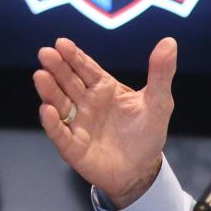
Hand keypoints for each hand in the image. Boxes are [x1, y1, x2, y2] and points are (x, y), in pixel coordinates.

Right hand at [33, 37, 176, 207]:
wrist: (142, 169)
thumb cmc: (148, 133)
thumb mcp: (159, 101)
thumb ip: (161, 72)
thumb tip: (170, 41)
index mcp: (104, 88)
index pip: (86, 68)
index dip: (74, 56)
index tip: (62, 43)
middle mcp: (87, 103)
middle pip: (68, 82)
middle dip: (57, 68)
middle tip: (46, 53)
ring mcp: (78, 124)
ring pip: (59, 104)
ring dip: (49, 90)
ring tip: (41, 75)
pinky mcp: (73, 147)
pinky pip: (60, 134)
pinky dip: (52, 123)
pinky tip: (47, 110)